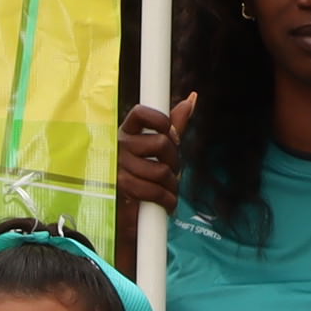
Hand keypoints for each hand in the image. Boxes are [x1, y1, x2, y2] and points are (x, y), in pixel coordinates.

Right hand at [116, 95, 194, 209]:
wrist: (127, 212)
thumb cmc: (145, 177)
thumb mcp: (160, 149)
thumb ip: (174, 125)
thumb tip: (192, 98)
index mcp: (127, 131)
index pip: (142, 112)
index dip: (161, 121)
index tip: (170, 135)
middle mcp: (119, 145)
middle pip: (161, 143)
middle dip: (174, 161)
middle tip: (171, 171)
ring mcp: (118, 165)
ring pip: (161, 170)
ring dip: (171, 185)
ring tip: (168, 190)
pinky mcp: (122, 186)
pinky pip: (154, 190)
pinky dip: (167, 200)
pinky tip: (166, 202)